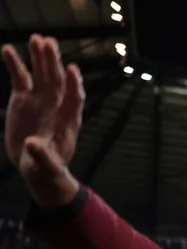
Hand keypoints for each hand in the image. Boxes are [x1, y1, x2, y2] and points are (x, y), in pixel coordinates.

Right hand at [3, 36, 83, 207]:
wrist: (35, 165)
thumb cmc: (46, 168)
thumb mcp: (45, 166)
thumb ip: (42, 156)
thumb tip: (32, 144)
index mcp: (67, 120)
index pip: (74, 98)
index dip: (74, 85)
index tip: (73, 70)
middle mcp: (56, 105)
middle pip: (57, 80)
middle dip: (54, 63)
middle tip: (49, 43)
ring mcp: (40, 99)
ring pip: (41, 74)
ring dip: (39, 57)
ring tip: (37, 38)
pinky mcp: (24, 98)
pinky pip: (20, 78)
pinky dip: (15, 64)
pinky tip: (7, 49)